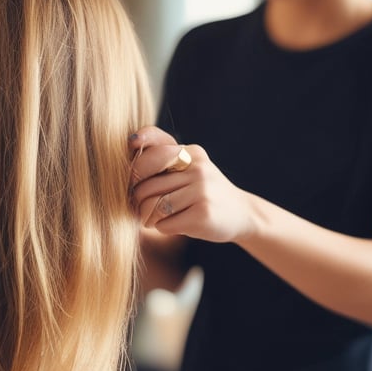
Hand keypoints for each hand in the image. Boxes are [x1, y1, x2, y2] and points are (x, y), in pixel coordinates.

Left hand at [129, 127, 253, 243]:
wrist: (241, 214)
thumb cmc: (202, 191)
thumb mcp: (187, 166)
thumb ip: (162, 153)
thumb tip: (130, 143)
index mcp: (190, 152)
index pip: (149, 154)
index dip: (134, 170)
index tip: (132, 181)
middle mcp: (197, 167)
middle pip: (145, 186)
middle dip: (138, 201)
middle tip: (141, 208)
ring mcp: (202, 190)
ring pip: (153, 207)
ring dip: (148, 217)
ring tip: (155, 218)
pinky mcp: (203, 214)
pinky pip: (164, 223)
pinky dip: (162, 227)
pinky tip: (173, 224)